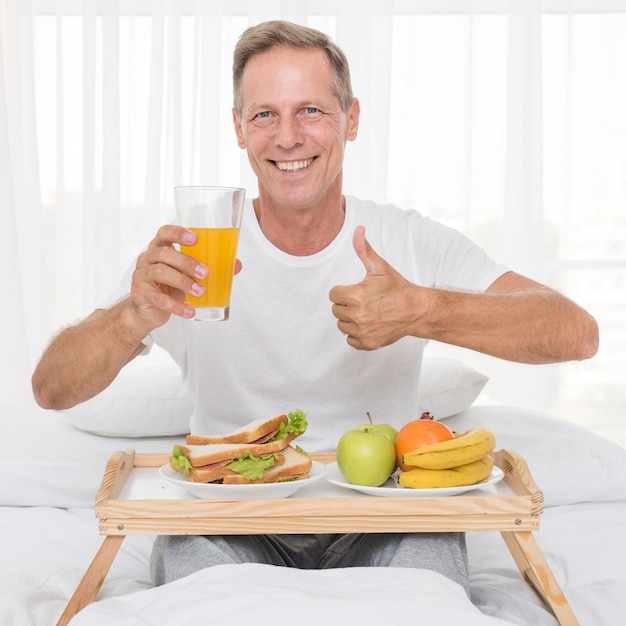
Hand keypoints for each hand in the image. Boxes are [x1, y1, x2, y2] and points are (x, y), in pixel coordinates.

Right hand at [130, 225, 241, 327]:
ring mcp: (141, 275)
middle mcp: (148, 258)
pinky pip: (158, 298)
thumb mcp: (188, 274)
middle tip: (205, 273)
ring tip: (201, 292)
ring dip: (183, 282)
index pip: (164, 232)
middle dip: (186, 262)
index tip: (195, 239)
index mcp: (160, 247)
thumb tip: (237, 265)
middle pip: (163, 253)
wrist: (148, 310)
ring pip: (160, 273)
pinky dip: (176, 306)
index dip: (178, 233)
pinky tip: (190, 312)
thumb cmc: (170, 285)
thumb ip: (209, 267)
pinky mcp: (140, 294)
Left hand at [329, 226, 419, 349]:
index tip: (358, 290)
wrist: (416, 310)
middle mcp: (357, 316)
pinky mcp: (368, 344)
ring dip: (351, 320)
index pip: (333, 294)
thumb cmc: (397, 288)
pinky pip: (350, 340)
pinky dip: (357, 334)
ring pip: (342, 325)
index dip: (344, 290)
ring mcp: (362, 332)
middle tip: (365, 301)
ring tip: (368, 312)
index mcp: (356, 296)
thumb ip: (364, 249)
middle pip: (336, 310)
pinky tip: (370, 324)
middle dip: (347, 304)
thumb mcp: (380, 267)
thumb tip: (358, 229)